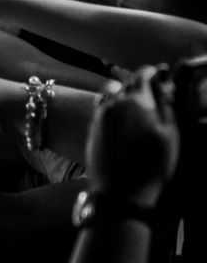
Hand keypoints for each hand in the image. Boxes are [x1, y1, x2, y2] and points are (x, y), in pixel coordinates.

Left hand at [86, 67, 178, 208]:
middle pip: (125, 82)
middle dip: (138, 83)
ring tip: (134, 102)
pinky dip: (112, 104)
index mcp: (136, 102)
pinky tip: (121, 116)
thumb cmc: (151, 165)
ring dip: (122, 92)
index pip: (142, 75)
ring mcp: (100, 114)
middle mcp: (114, 103)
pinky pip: (102, 106)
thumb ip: (166, 106)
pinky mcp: (92, 126)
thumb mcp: (170, 135)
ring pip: (110, 92)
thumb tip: (163, 86)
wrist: (120, 191)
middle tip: (150, 90)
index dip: (151, 72)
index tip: (158, 73)